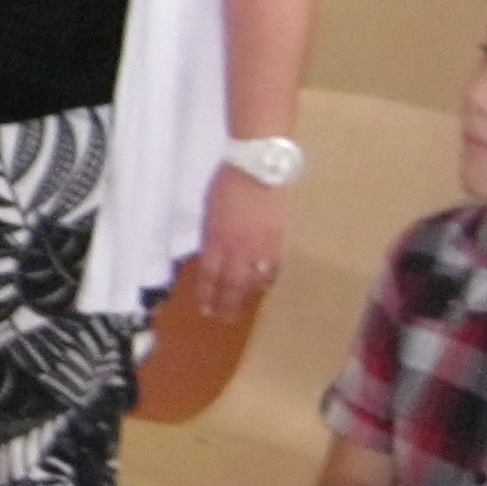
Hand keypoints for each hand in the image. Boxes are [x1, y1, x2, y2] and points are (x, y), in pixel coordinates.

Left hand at [188, 164, 290, 320]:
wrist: (259, 167)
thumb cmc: (227, 184)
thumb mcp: (208, 211)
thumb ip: (210, 236)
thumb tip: (211, 255)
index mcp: (216, 238)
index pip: (210, 276)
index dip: (207, 295)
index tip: (205, 308)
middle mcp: (238, 248)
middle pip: (232, 285)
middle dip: (227, 305)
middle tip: (223, 318)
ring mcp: (262, 247)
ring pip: (255, 281)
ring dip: (247, 296)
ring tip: (242, 304)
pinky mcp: (281, 241)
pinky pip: (274, 269)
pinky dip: (267, 280)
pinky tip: (263, 285)